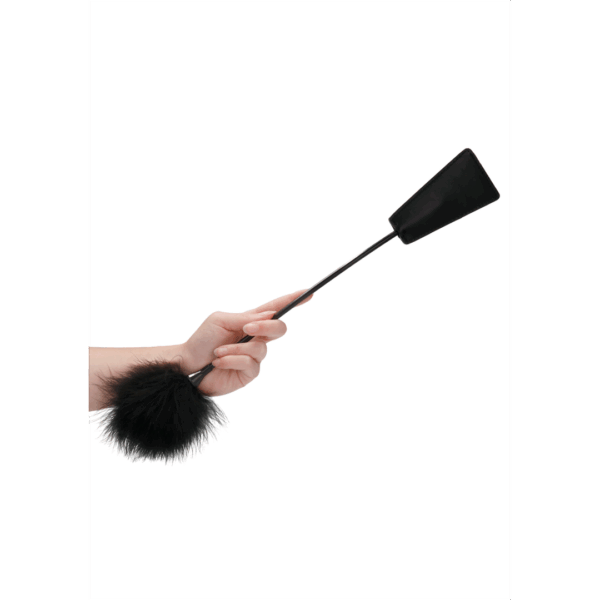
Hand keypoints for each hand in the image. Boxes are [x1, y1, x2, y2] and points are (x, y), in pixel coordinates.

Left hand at [181, 290, 311, 395]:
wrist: (186, 366)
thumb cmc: (201, 340)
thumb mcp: (221, 320)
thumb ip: (245, 317)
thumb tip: (270, 316)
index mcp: (250, 320)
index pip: (276, 308)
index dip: (293, 300)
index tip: (308, 292)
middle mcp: (256, 337)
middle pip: (279, 328)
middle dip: (267, 326)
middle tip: (249, 327)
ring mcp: (254, 356)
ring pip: (261, 348)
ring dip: (237, 348)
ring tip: (218, 352)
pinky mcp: (249, 373)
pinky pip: (250, 364)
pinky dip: (233, 360)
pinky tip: (219, 362)